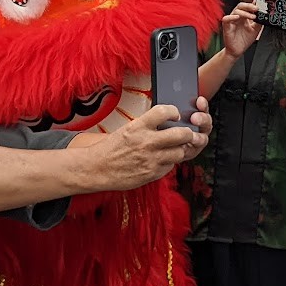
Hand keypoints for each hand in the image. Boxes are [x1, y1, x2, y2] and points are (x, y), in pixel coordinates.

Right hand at [96, 102, 210, 190]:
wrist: (97, 168)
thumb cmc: (112, 148)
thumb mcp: (128, 129)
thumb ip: (148, 126)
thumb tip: (168, 122)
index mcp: (138, 126)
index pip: (165, 111)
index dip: (174, 112)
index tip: (175, 115)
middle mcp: (147, 142)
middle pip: (182, 134)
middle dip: (188, 133)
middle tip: (186, 133)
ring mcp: (151, 159)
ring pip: (180, 152)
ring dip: (180, 149)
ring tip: (174, 148)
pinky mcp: (152, 174)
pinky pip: (170, 166)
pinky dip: (169, 162)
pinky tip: (162, 160)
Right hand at [221, 2, 262, 58]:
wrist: (239, 50)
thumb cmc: (245, 40)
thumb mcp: (256, 30)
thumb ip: (259, 21)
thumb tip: (263, 14)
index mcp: (244, 17)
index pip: (247, 7)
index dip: (252, 5)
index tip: (259, 7)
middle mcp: (237, 18)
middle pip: (241, 6)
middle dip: (249, 6)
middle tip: (256, 9)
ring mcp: (232, 21)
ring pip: (235, 11)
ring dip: (244, 12)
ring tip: (252, 17)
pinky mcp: (226, 27)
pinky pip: (226, 19)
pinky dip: (231, 17)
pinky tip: (237, 17)